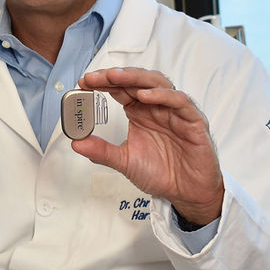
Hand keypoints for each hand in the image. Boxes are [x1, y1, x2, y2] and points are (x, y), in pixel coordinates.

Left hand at [72, 67, 224, 224]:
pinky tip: (145, 96)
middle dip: (116, 76)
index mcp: (140, 112)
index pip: (121, 89)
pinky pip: (180, 102)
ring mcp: (175, 112)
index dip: (103, 82)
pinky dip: (163, 96)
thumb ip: (102, 151)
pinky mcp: (193, 121)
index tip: (83, 82)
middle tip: (96, 77)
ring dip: (137, 78)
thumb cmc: (162, 173)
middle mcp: (157, 107)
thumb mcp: (125, 161)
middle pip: (137, 81)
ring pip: (158, 84)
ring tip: (116, 77)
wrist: (187, 193)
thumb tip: (76, 142)